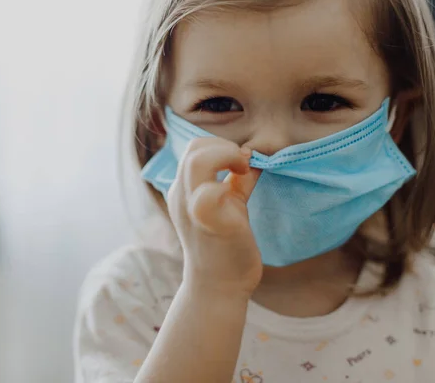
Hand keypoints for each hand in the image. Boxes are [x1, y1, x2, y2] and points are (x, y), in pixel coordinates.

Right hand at [167, 137, 262, 296]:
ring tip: (241, 170)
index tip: (239, 163)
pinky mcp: (209, 222)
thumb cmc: (226, 247)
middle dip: (224, 146)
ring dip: (226, 156)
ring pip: (197, 160)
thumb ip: (237, 180)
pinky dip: (230, 183)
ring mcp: (192, 208)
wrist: (220, 286)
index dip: (219, 147)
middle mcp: (181, 196)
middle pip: (194, 148)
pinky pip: (210, 192)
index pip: (193, 149)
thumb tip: (252, 155)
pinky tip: (242, 193)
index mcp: (183, 190)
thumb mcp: (229, 204)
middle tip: (242, 165)